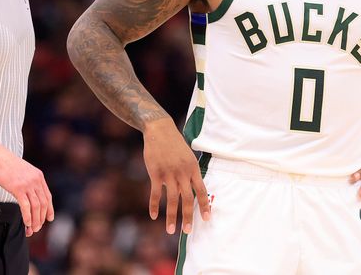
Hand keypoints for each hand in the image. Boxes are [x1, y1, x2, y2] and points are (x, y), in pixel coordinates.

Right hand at [0, 144, 53, 236]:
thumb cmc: (6, 165)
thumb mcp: (23, 171)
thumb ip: (29, 181)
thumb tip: (29, 193)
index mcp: (39, 176)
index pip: (48, 196)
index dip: (49, 209)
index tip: (49, 219)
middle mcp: (36, 180)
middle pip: (43, 203)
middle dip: (41, 218)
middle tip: (38, 228)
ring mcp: (27, 184)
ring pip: (36, 206)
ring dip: (35, 220)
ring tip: (33, 229)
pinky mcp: (18, 188)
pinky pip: (26, 206)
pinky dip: (27, 217)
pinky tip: (26, 224)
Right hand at [142, 118, 210, 234]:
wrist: (160, 130)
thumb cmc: (174, 144)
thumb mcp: (188, 156)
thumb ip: (190, 173)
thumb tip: (194, 189)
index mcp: (193, 168)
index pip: (202, 191)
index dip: (204, 206)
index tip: (206, 219)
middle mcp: (183, 173)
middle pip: (187, 199)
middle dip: (188, 217)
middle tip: (188, 231)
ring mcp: (169, 173)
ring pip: (172, 200)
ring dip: (172, 217)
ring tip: (171, 230)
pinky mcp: (156, 173)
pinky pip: (156, 194)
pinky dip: (154, 206)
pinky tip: (154, 216)